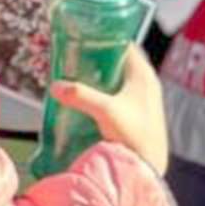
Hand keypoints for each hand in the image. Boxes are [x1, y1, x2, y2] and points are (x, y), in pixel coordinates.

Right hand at [50, 45, 167, 175]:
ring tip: (77, 78)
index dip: (104, 39)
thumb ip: (80, 96)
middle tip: (74, 59)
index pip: (124, 44)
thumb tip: (55, 87)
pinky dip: (106, 93)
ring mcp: (145, 99)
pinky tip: (90, 100)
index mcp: (143, 74)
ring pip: (119, 79)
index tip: (83, 39)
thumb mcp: (104, 111)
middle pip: (119, 61)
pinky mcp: (140, 114)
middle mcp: (147, 83)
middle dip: (97, 60)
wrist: (148, 166)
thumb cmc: (133, 135)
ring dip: (101, 78)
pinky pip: (121, 95)